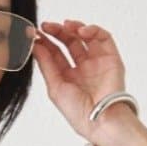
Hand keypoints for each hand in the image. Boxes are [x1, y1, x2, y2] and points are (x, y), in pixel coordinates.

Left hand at [32, 19, 133, 145]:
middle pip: (69, 42)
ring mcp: (97, 62)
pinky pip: (103, 38)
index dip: (46, 42)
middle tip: (47, 26)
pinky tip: (82, 31)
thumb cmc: (78, 112)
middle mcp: (83, 68)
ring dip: (74, 28)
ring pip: (85, 37)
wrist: (99, 120)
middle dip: (57, 32)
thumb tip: (35, 46)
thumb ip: (45, 65)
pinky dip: (93, 30)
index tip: (36, 33)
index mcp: (68, 77)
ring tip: (65, 26)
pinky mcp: (111, 58)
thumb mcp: (55, 88)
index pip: (56, 54)